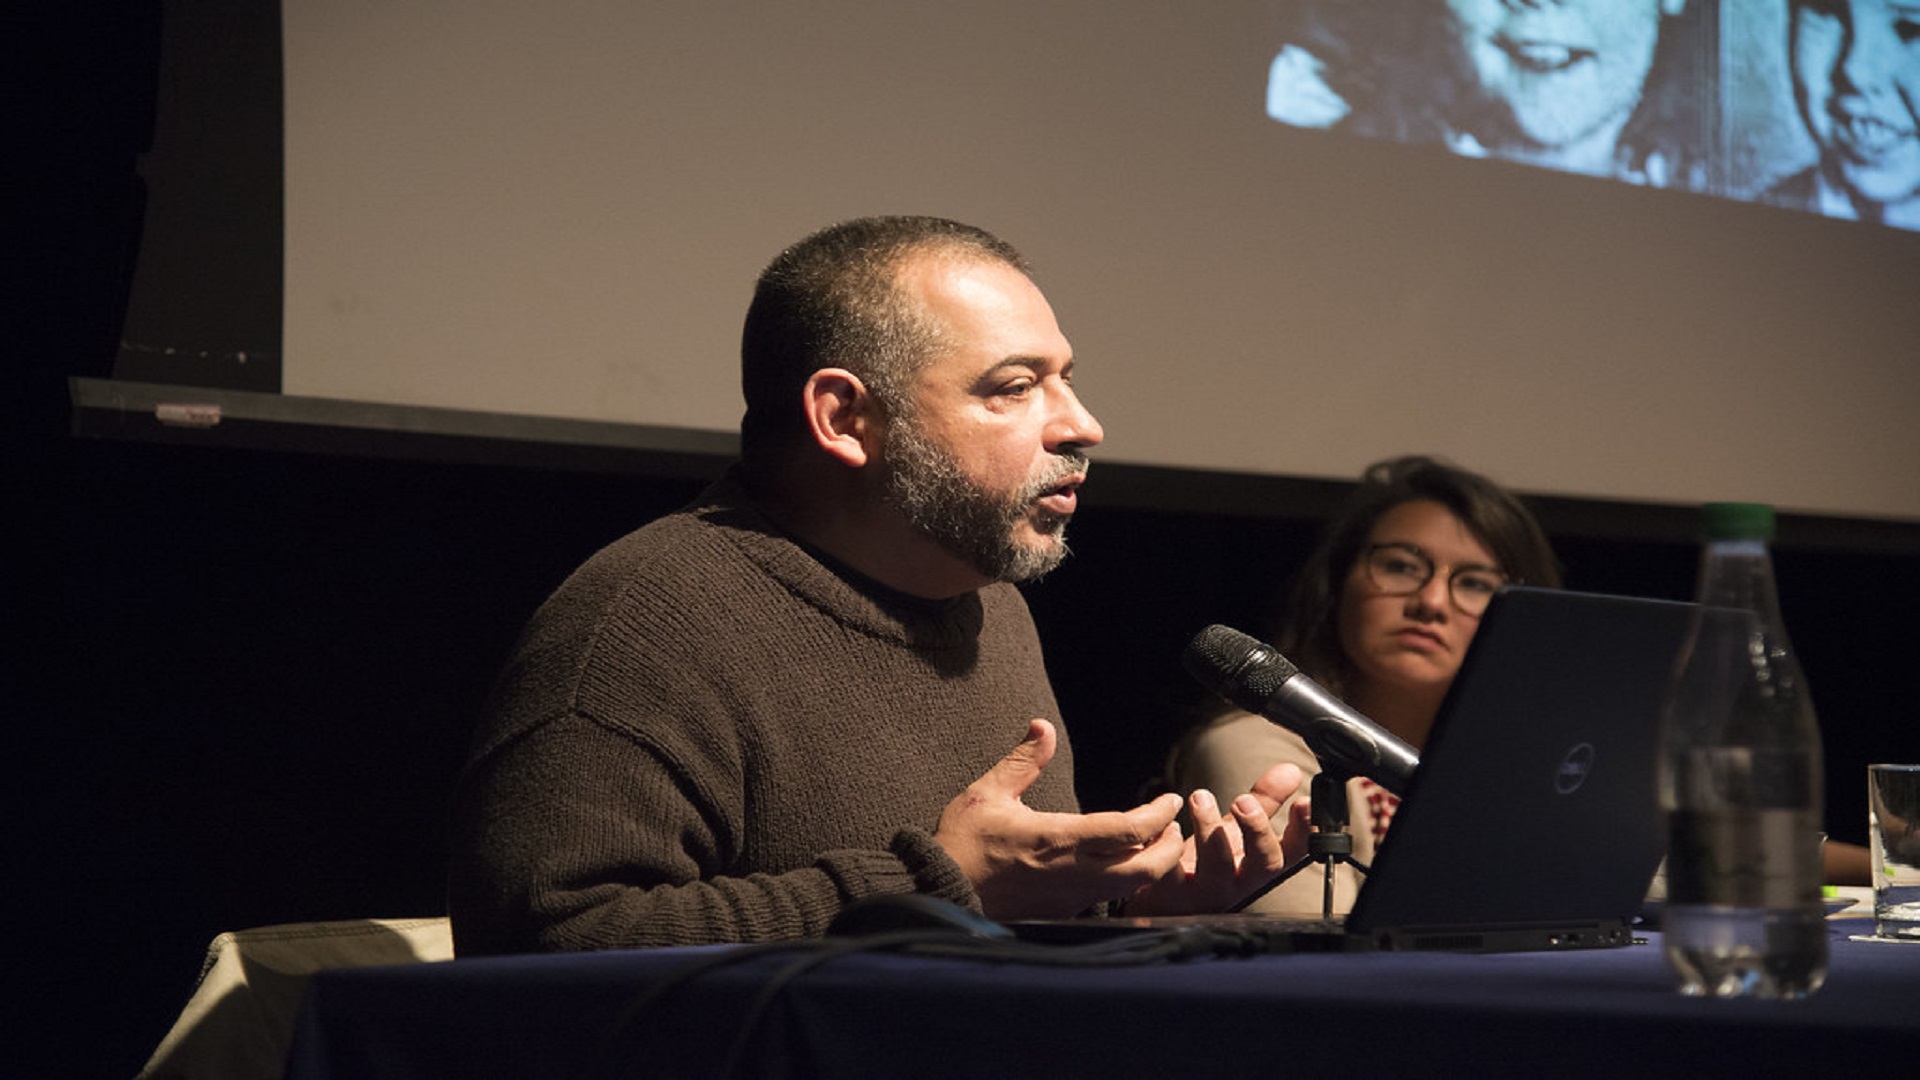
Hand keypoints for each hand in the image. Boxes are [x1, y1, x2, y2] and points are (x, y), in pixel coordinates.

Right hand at [934, 719, 1187, 919]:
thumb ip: (1023, 761)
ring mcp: (1072, 898)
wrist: (941, 893)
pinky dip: (1128, 881)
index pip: (1129, 830)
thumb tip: (1042, 726)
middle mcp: (1074, 873)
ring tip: (1156, 843)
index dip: (1159, 815)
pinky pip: (1109, 898)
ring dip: (1152, 865)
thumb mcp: (987, 793)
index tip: (1170, 799)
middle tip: (1175, 825)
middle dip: (1171, 847)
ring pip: (1131, 887)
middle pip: (1145, 867)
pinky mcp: (1063, 912)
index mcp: (1059, 838)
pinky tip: (1124, 865)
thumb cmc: (963, 843)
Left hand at [1120, 762, 1308, 916]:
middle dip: (1258, 829)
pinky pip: (1169, 870)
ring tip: (1200, 798)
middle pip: (1264, 865)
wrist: (1156, 902)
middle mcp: (1236, 883)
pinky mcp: (1168, 893)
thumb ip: (1263, 803)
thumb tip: (1291, 771)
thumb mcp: (1234, 833)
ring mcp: (1203, 892)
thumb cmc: (1200, 867)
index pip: (1293, 853)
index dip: (1304, 830)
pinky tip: (1166, 824)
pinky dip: (1167, 842)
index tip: (1304, 802)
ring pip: (1217, 866)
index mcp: (1254, 868)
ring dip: (1211, 828)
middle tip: (1243, 801)